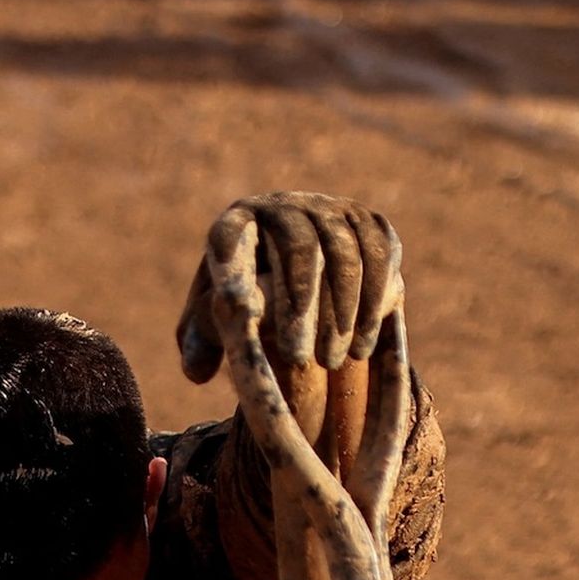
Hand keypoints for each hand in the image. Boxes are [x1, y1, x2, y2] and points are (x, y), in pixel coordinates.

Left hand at [177, 191, 401, 384]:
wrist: (300, 279)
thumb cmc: (247, 304)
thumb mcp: (214, 325)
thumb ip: (199, 345)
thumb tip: (197, 372)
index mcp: (236, 223)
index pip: (230, 235)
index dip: (232, 263)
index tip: (235, 304)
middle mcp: (285, 206)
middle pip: (298, 247)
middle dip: (300, 305)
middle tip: (296, 358)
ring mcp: (331, 210)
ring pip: (344, 253)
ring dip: (341, 311)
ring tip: (331, 361)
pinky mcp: (370, 224)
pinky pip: (381, 253)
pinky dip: (374, 300)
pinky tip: (361, 345)